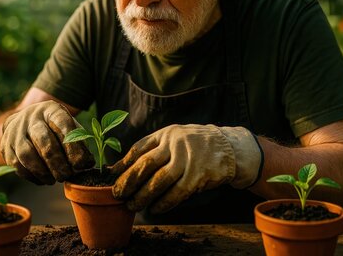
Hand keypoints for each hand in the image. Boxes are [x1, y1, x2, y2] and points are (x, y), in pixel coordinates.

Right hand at [1, 100, 94, 183]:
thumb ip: (79, 142)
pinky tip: (43, 180)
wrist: (26, 119)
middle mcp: (31, 117)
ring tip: (55, 180)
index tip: (82, 164)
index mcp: (52, 110)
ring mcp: (16, 131)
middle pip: (44, 141)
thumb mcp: (70, 126)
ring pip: (27, 154)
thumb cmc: (55, 127)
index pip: (63, 125)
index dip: (73, 147)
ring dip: (43, 172)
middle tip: (67, 175)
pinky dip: (31, 176)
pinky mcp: (6, 145)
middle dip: (58, 163)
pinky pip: (17, 164)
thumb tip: (87, 165)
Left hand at [111, 124, 262, 213]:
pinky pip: (177, 193)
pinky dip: (164, 203)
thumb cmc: (196, 145)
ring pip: (159, 181)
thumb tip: (125, 167)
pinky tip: (155, 209)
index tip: (112, 176)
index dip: (123, 164)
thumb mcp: (176, 137)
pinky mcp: (198, 175)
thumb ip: (156, 148)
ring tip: (133, 205)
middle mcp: (175, 143)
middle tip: (118, 194)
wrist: (230, 147)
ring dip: (143, 196)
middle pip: (145, 165)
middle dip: (129, 182)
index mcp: (166, 133)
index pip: (139, 149)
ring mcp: (187, 159)